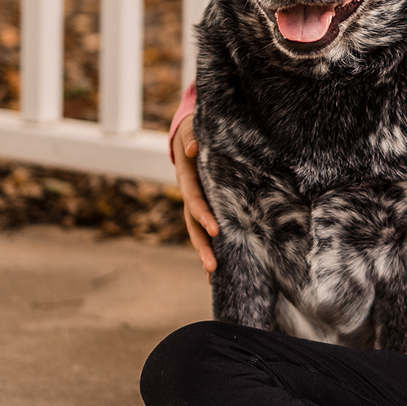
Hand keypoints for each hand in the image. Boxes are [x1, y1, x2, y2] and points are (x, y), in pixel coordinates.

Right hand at [173, 114, 218, 273]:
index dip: (203, 215)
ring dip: (204, 253)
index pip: (194, 200)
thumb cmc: (195, 130)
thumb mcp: (192, 130)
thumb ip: (192, 138)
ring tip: (213, 275)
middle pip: (192, 224)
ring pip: (197, 231)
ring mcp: (197, 203)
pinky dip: (212, 247)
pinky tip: (218, 269)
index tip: (215, 230)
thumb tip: (194, 149)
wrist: (192, 133)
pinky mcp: (206, 207)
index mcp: (187, 178)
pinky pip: (206, 229)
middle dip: (202, 246)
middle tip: (212, 267)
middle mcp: (190, 195)